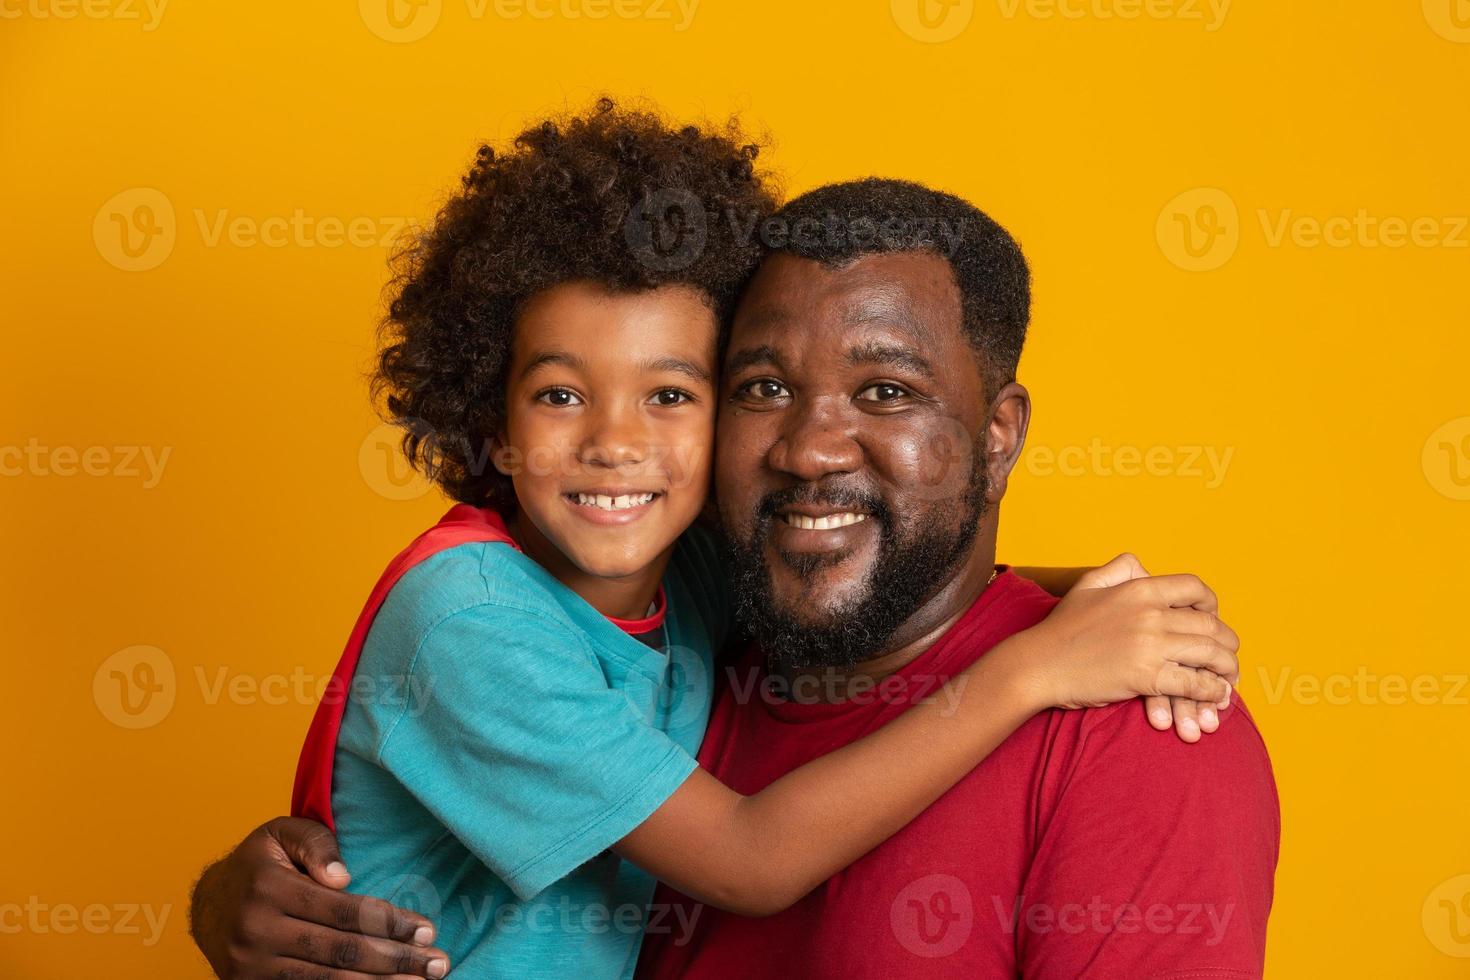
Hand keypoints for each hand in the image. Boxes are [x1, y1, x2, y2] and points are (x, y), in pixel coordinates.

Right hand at [189, 817, 450, 978]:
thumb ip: (316, 843)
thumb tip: (344, 875)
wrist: (207, 905)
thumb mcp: (281, 833)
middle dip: (394, 959)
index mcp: (270, 888)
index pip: (343, 911)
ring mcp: (252, 966)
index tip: (426, 929)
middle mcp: (258, 930)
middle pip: (340, 951)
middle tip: (437, 963)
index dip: (388, 922)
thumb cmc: (259, 863)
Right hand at [1010, 554, 1238, 741]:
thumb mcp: (1087, 585)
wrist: (1038, 665)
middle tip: (1226, 657)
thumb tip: (1143, 566)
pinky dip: (1212, 691)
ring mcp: (1150, 644)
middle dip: (1226, 643)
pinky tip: (1214, 696)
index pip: (1194, 588)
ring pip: (1211, 653)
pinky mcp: (1147, 675)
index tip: (1213, 618)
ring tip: (1227, 679)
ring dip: (1226, 669)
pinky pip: (1195, 682)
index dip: (1212, 604)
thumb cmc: (1061, 629)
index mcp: (1138, 589)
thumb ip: (1118, 569)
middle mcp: (1150, 613)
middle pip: (1210, 624)